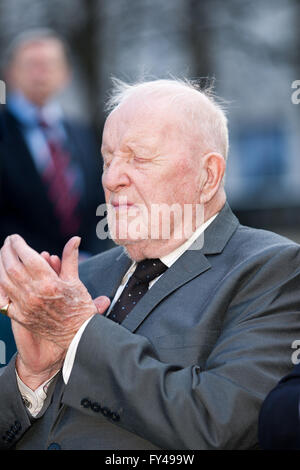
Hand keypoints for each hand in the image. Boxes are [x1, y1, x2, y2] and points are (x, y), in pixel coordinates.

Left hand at [0, 235, 109, 387]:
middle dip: (6, 252)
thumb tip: (75, 239)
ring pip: (4, 282)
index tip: (16, 238)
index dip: (18, 245)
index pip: (27, 257)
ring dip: (0, 267)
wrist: (78, 335)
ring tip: (2, 257)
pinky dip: (0, 287)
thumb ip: (70, 258)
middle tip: (7, 243)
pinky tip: (1, 279)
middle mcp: (34, 294)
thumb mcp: (76, 281)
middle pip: (11, 267)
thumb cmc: (79, 308)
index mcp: (49, 283)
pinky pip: (4, 300)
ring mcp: (25, 306)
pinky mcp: (21, 317)